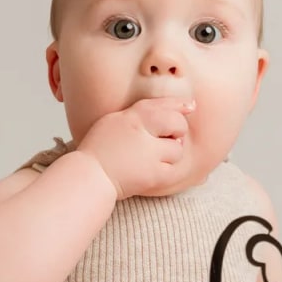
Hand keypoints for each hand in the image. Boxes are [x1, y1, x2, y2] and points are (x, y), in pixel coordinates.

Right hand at [77, 98, 195, 198]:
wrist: (91, 177)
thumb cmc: (100, 149)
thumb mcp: (114, 120)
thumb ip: (140, 112)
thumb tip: (174, 106)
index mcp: (131, 117)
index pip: (163, 105)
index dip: (179, 104)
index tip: (190, 106)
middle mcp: (141, 133)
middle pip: (177, 123)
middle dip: (178, 128)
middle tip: (168, 136)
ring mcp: (149, 155)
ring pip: (177, 148)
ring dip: (171, 151)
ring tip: (155, 155)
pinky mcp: (154, 175)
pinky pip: (174, 168)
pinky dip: (168, 167)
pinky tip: (154, 168)